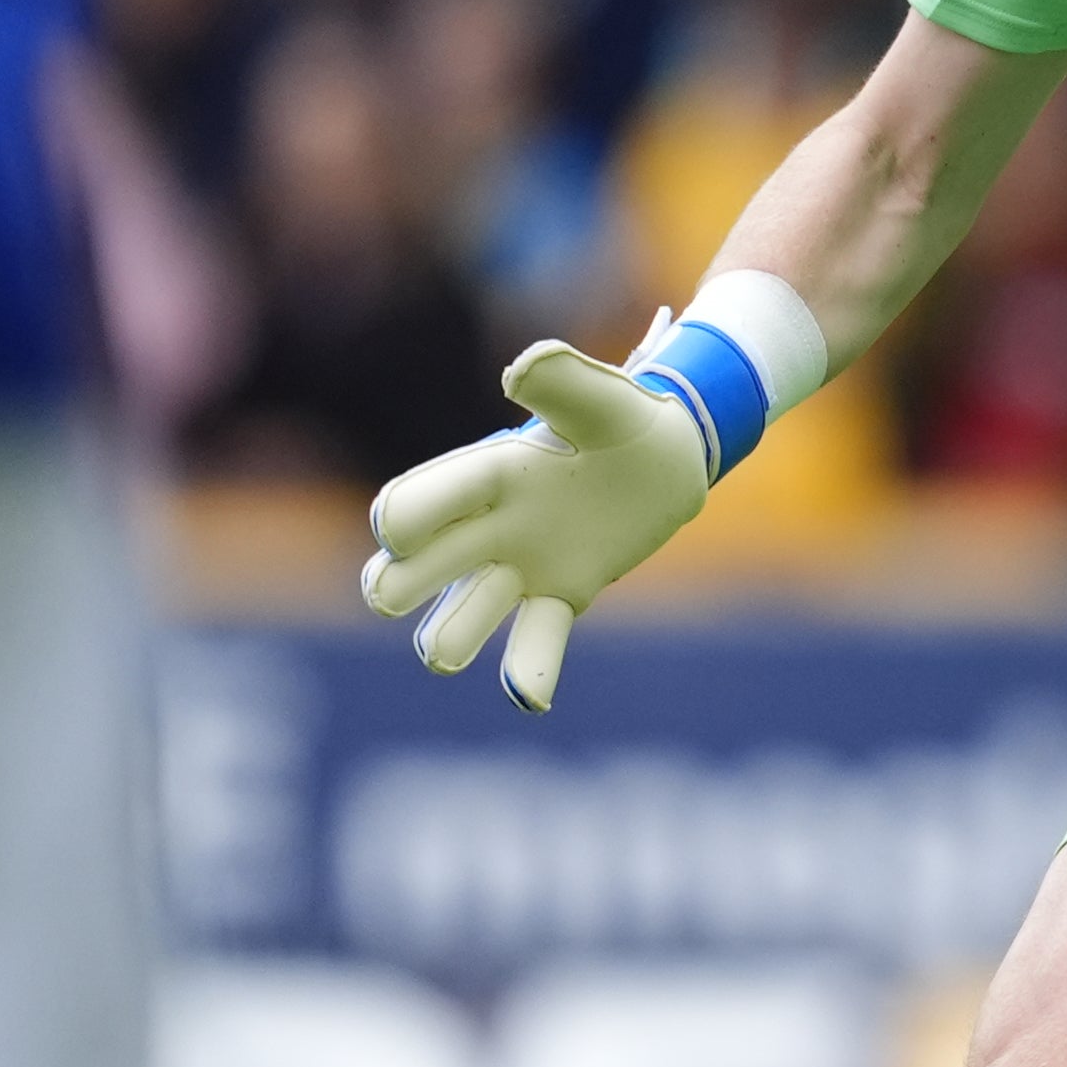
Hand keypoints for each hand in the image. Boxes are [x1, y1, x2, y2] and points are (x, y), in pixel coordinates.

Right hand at [359, 340, 708, 711]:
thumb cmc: (627, 419)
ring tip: (460, 646)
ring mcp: (518, 569)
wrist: (672, 456)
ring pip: (455, 623)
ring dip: (451, 638)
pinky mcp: (559, 598)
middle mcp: (485, 529)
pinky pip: (533, 646)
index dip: (399, 522)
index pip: (412, 507)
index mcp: (484, 476)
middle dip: (394, 587)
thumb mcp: (605, 399)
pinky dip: (527, 674)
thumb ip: (566, 382)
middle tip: (403, 586)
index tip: (398, 531)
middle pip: (405, 574)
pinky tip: (530, 696)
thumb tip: (520, 370)